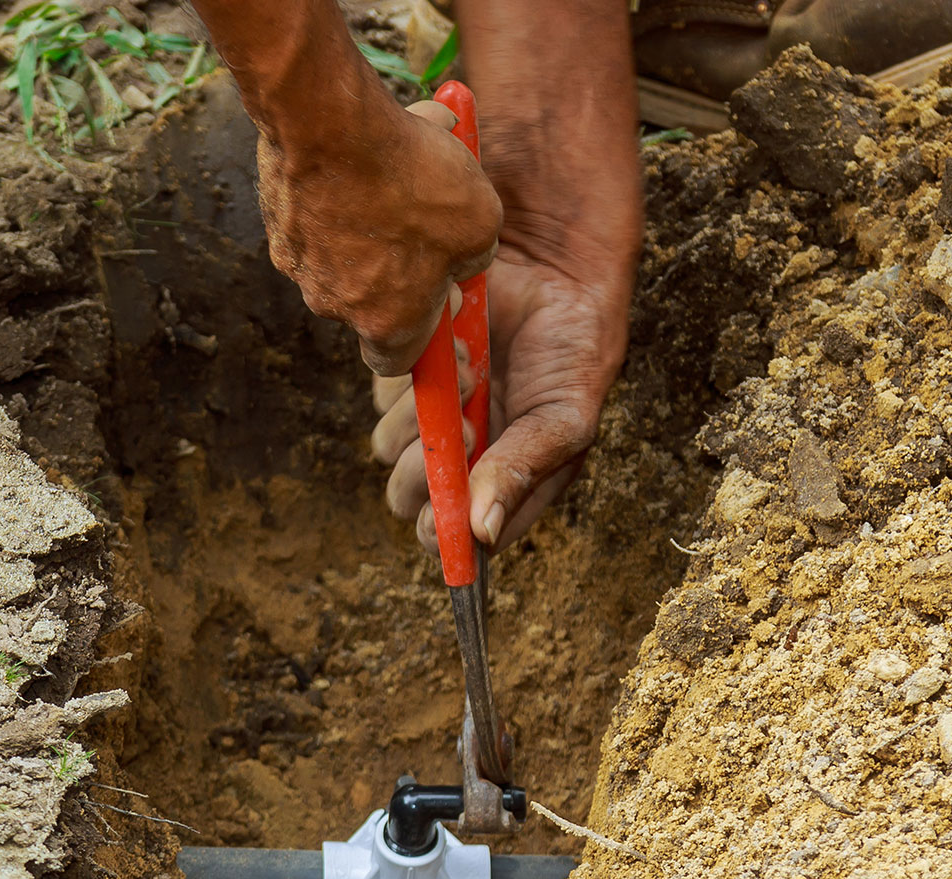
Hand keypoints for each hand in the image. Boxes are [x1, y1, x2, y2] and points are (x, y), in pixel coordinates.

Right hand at [257, 99, 502, 374]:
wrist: (328, 121)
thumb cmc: (411, 180)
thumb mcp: (481, 222)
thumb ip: (476, 256)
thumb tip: (465, 258)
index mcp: (386, 324)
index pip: (395, 363)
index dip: (416, 337)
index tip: (434, 303)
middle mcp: (335, 307)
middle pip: (370, 301)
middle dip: (398, 266)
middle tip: (426, 219)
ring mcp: (300, 267)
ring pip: (343, 252)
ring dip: (372, 221)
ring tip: (398, 167)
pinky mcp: (276, 223)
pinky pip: (316, 217)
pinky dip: (338, 192)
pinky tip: (359, 152)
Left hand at [371, 234, 636, 553]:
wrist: (553, 260)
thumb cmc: (574, 347)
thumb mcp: (565, 417)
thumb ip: (524, 472)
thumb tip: (482, 533)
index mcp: (500, 484)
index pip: (453, 536)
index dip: (442, 531)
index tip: (446, 510)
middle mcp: (457, 458)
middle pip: (407, 498)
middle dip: (428, 472)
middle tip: (466, 430)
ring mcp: (426, 415)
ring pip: (389, 445)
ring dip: (425, 414)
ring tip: (472, 368)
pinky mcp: (403, 372)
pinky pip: (386, 388)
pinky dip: (419, 369)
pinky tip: (454, 340)